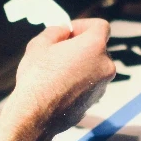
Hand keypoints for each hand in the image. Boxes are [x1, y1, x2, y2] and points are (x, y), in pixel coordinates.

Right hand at [0, 18, 115, 140]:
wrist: (36, 115)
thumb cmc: (38, 77)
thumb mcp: (40, 44)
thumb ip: (56, 31)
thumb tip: (63, 30)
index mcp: (95, 46)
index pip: (101, 26)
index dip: (83, 25)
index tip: (67, 32)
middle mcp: (105, 65)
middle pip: (97, 48)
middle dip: (80, 46)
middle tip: (58, 50)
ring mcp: (102, 86)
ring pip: (93, 67)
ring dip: (79, 65)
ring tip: (55, 71)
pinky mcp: (94, 102)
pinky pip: (88, 84)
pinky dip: (78, 82)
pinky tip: (57, 87)